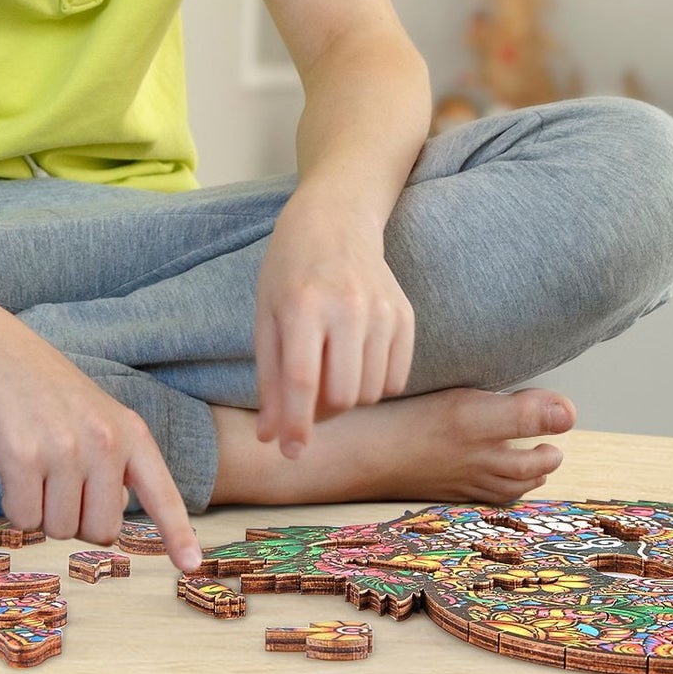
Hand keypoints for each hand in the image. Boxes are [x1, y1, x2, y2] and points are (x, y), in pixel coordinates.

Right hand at [0, 285, 201, 570]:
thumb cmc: (41, 389)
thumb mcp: (96, 416)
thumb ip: (115, 463)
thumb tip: (116, 519)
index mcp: (130, 432)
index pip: (162, 491)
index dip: (177, 532)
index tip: (191, 566)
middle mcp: (105, 441)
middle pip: (100, 531)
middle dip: (74, 520)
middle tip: (55, 478)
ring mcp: (64, 449)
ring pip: (58, 530)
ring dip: (40, 510)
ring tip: (33, 462)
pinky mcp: (21, 457)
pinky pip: (23, 520)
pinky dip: (13, 505)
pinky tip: (10, 465)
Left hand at [253, 188, 414, 457]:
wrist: (335, 220)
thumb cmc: (290, 271)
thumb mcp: (266, 317)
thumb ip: (270, 380)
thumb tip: (272, 439)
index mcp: (303, 305)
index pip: (304, 381)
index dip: (297, 425)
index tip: (291, 452)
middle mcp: (348, 306)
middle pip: (343, 396)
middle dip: (322, 412)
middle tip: (308, 397)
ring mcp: (383, 310)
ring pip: (372, 393)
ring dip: (349, 398)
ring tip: (331, 371)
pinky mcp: (406, 315)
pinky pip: (396, 379)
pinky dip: (375, 384)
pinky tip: (357, 360)